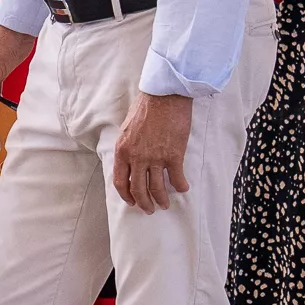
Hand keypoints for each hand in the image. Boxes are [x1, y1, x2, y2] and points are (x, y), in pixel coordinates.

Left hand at [112, 91, 192, 212]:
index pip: (120, 181)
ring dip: (161, 200)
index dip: (126, 196)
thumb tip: (130, 159)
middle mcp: (137, 157)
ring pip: (157, 188)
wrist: (165, 95)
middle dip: (144, 203)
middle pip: (138, 189)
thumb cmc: (146, 106)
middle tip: (149, 209)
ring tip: (165, 204)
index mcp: (122, 150)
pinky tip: (183, 188)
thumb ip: (127, 146)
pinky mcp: (174, 155)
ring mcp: (155, 158)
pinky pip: (177, 178)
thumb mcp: (126, 127)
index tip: (132, 201)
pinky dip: (180, 186)